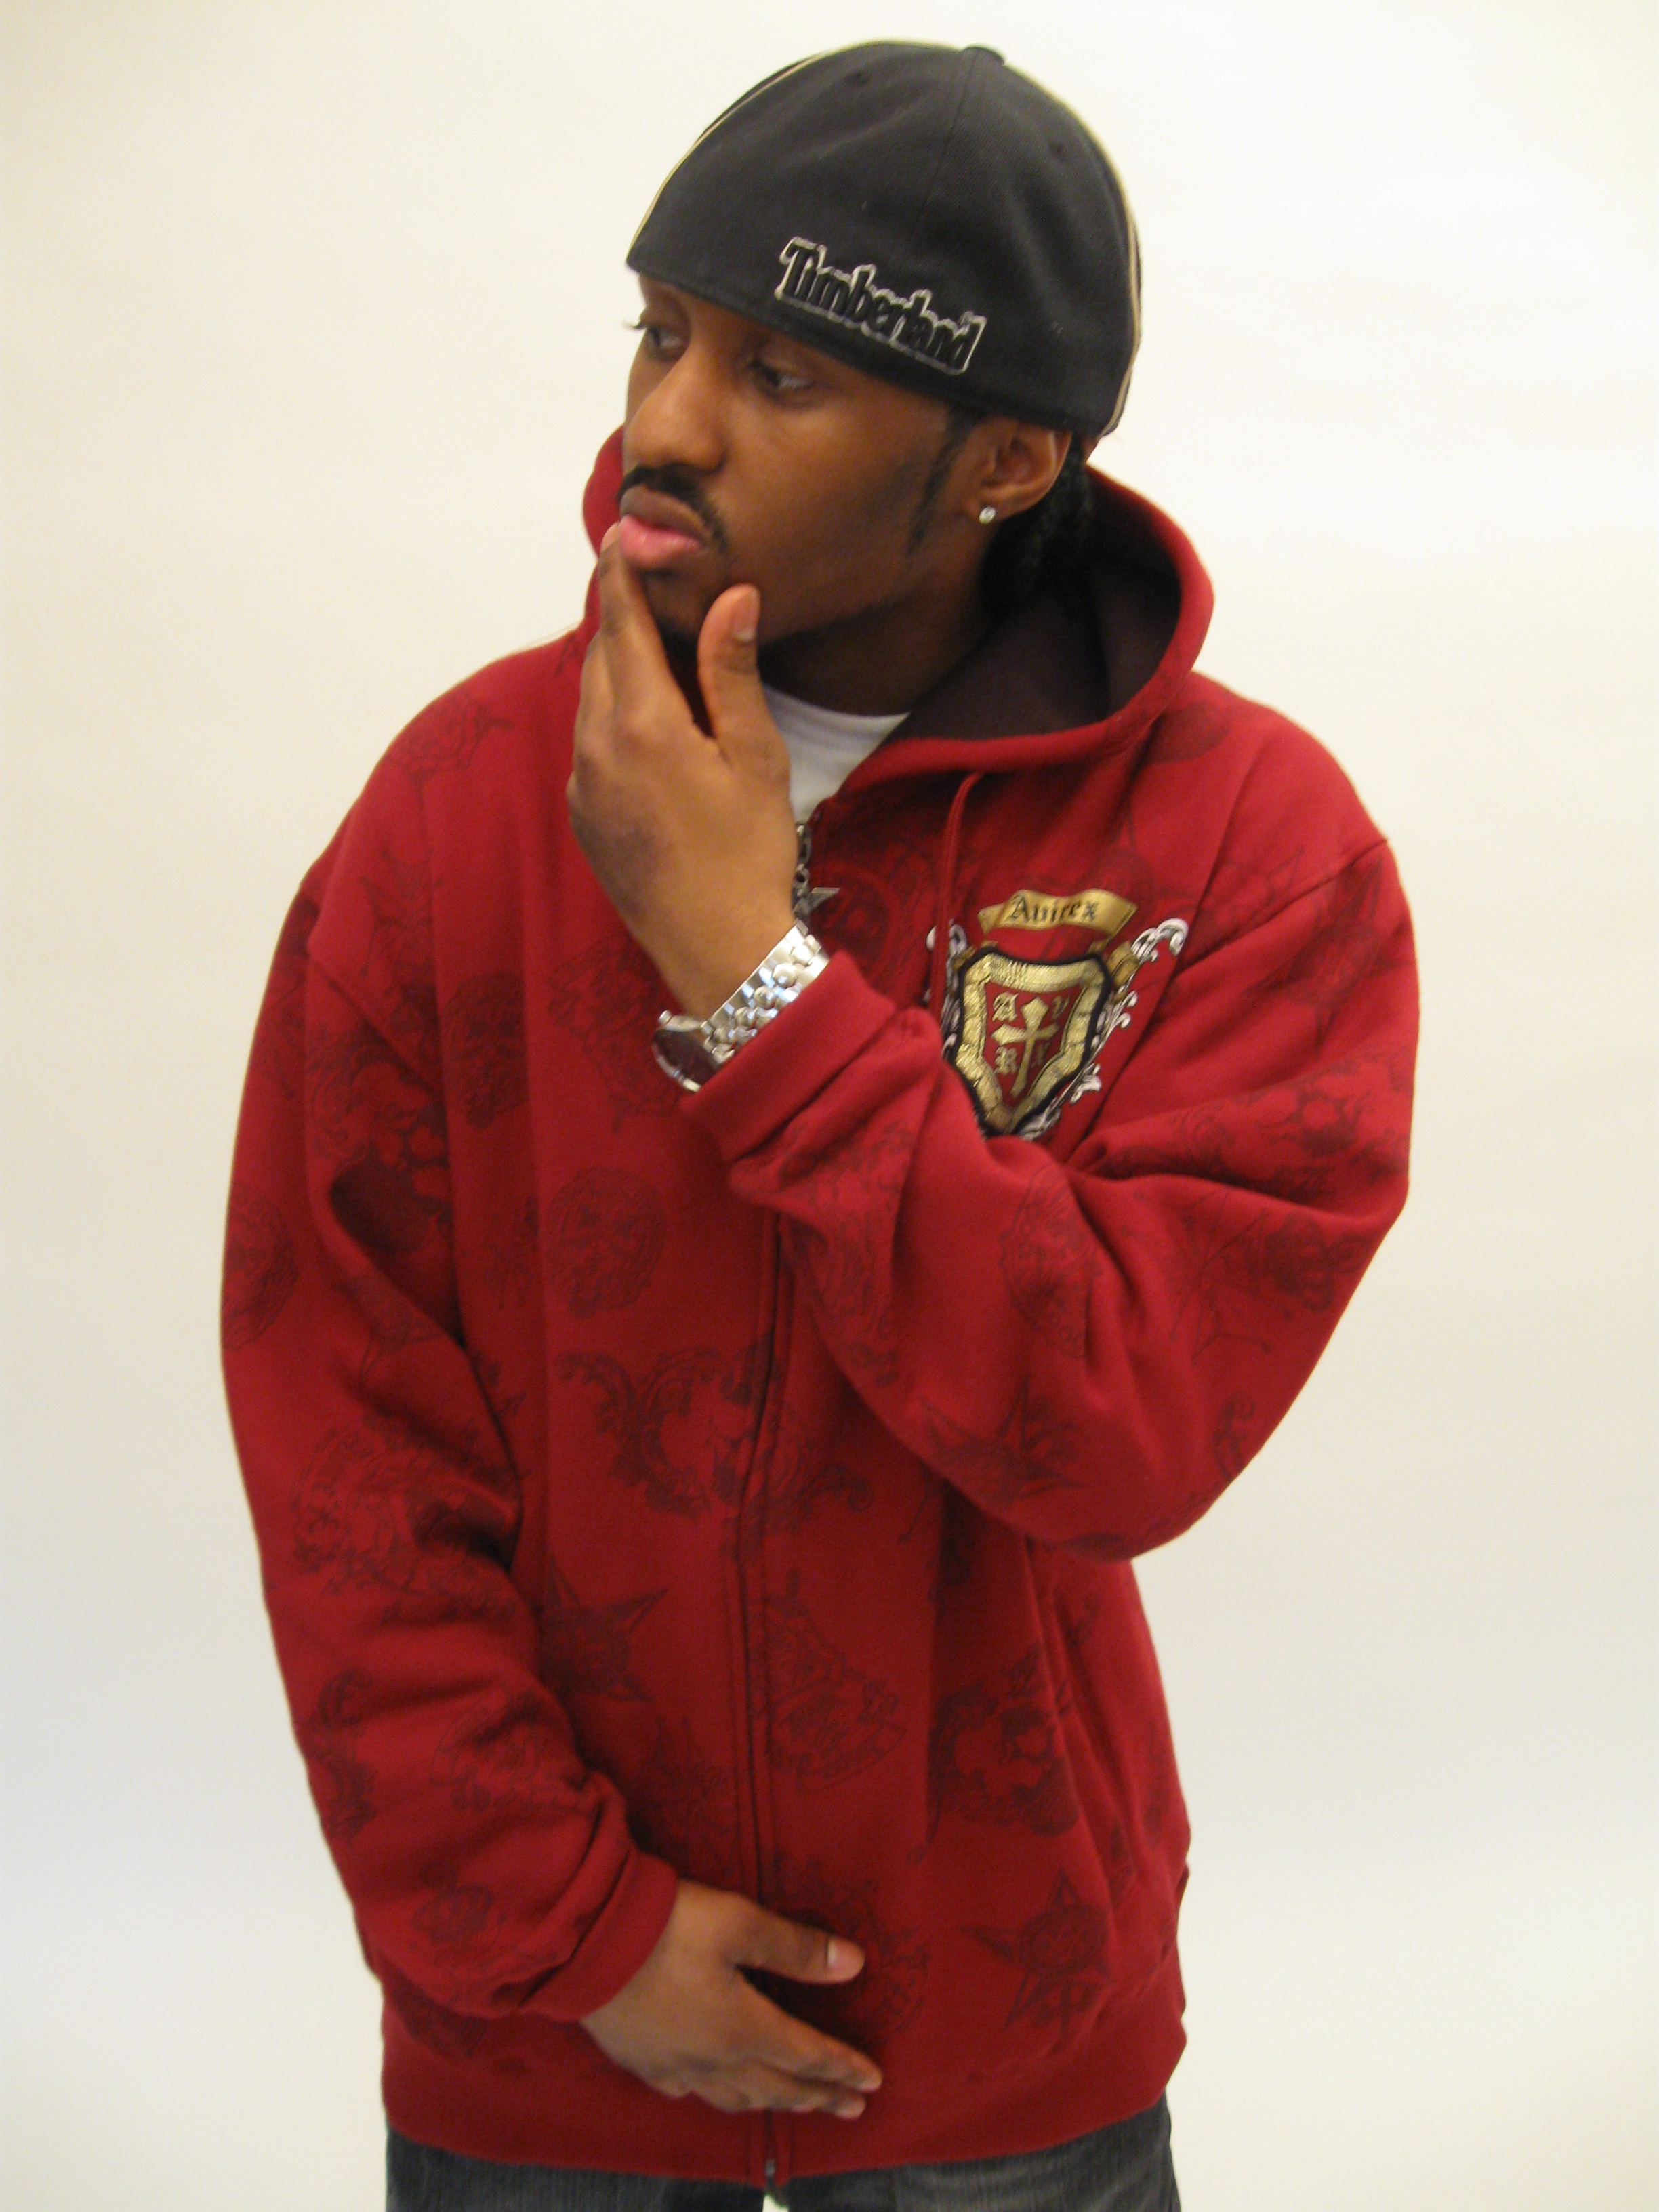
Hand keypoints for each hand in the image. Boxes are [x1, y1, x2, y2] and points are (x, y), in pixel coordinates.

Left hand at [567, 533, 798, 1019]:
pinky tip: (653, 728)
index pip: (622, 623)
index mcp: (643, 723)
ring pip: (591, 700)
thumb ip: (732, 673)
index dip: (621, 573)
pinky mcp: (583, 816)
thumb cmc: (749, 856)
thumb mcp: (755, 758)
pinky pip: (590, 744)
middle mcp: (597, 747)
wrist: (717, 950)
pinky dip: (614, 718)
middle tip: (647, 583)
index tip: (622, 532)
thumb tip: (731, 596)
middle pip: (601, 656)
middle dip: (622, 617)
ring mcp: (584, 785)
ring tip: (658, 652)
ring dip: (619, 669)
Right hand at [580, 1880, 882, 2119]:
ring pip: (737, 2097)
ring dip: (775, 2102)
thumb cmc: (670, 1926)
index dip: (843, 2068)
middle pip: (779, 2086)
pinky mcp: (642, 2062)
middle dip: (820, 2097)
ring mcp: (676, 2066)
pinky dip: (720, 2096)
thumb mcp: (740, 1923)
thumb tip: (855, 1965)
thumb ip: (796, 1948)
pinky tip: (717, 2091)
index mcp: (744, 2028)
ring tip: (797, 2105)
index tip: (873, 2082)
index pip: (807, 2055)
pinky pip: (692, 2092)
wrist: (588, 1944)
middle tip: (853, 2110)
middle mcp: (715, 2059)